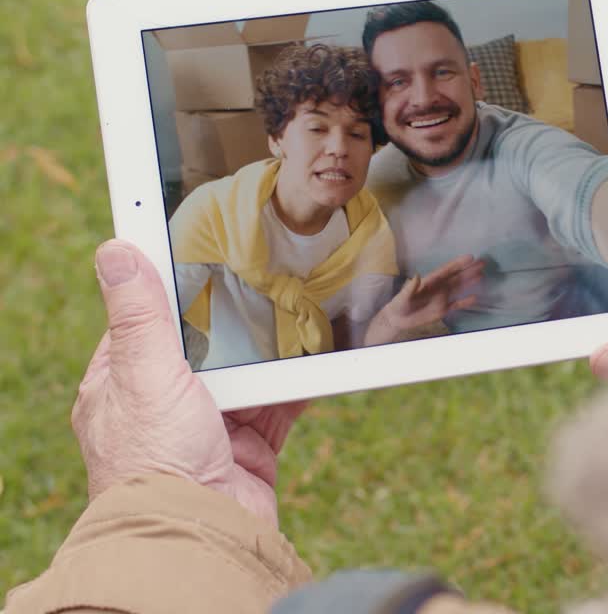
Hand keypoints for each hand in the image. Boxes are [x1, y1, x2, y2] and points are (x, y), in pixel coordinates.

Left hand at [73, 240, 304, 526]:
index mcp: (122, 383)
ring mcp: (209, 428)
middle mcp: (164, 404)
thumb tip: (116, 248)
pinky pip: (281, 406)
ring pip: (249, 372)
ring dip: (273, 353)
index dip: (169, 282)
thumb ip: (140, 315)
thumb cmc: (155, 460)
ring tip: (300, 315)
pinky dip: (300, 386)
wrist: (199, 534)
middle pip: (206, 343)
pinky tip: (319, 362)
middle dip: (236, 319)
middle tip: (267, 276)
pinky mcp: (249, 449)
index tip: (194, 244)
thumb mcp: (145, 374)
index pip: (145, 318)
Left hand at [364, 255, 484, 345]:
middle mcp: (439, 287)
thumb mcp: (403, 296)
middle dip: (469, 269)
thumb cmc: (399, 304)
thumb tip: (417, 275)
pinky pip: (457, 305)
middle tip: (482, 262)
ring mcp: (442, 298)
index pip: (446, 270)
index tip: (470, 257)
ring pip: (459, 287)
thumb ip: (410, 287)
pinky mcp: (443, 310)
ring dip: (469, 281)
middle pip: (457, 276)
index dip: (458, 263)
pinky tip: (475, 298)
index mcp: (430, 281)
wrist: (398, 319)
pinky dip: (466, 302)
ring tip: (481, 274)